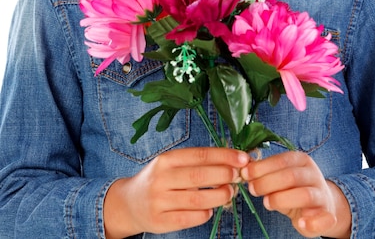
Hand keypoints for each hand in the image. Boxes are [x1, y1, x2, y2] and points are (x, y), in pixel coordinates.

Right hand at [104, 146, 249, 238]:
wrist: (129, 203)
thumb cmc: (158, 179)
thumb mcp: (171, 164)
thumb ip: (196, 162)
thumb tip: (231, 161)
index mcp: (166, 159)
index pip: (200, 155)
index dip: (224, 156)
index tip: (243, 158)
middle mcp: (161, 179)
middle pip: (199, 176)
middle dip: (224, 175)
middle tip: (239, 176)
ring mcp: (159, 201)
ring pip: (197, 200)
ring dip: (219, 196)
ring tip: (229, 193)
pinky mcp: (160, 222)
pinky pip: (189, 218)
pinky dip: (205, 214)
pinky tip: (211, 209)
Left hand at [240, 150, 350, 237]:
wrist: (320, 204)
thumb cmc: (293, 188)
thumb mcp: (280, 177)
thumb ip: (265, 173)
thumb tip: (245, 171)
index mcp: (301, 160)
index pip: (281, 160)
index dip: (262, 167)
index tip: (245, 173)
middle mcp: (313, 174)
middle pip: (291, 176)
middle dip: (268, 182)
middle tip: (253, 189)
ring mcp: (322, 194)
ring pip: (305, 195)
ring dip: (282, 199)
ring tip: (267, 203)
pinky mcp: (328, 215)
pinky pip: (325, 218)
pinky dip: (313, 222)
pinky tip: (301, 223)